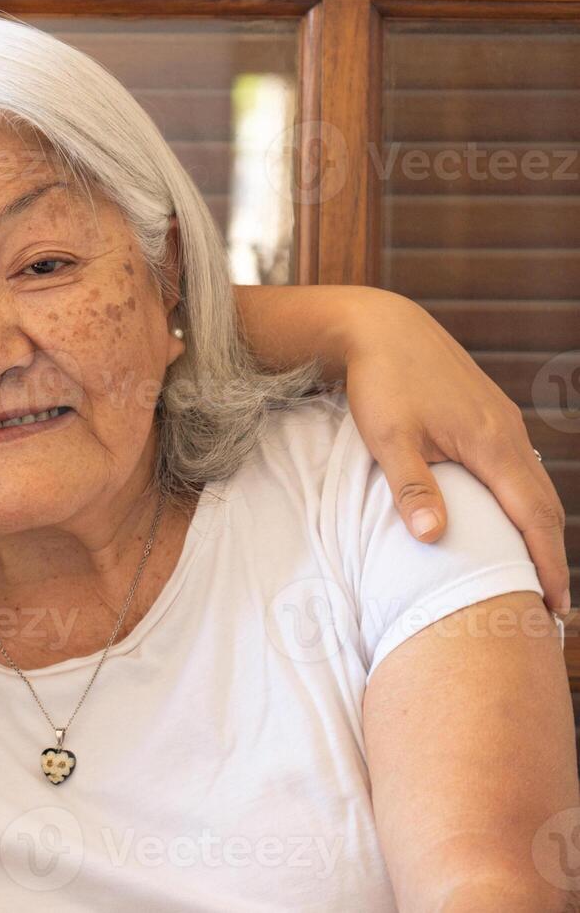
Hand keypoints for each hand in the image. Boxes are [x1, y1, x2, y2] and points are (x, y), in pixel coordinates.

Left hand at [342, 292, 569, 613]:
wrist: (382, 326)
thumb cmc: (380, 382)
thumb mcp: (389, 437)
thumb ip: (412, 487)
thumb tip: (435, 538)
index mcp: (491, 444)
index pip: (532, 517)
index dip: (545, 563)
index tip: (553, 606)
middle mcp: (508, 434)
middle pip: (543, 505)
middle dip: (549, 555)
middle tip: (549, 606)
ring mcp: (501, 422)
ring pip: (533, 484)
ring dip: (538, 528)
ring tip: (533, 570)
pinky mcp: (488, 414)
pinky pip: (518, 467)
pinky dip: (523, 500)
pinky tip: (508, 517)